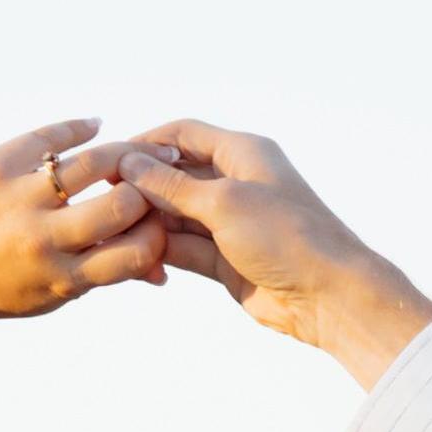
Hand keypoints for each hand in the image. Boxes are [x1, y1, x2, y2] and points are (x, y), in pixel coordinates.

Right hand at [98, 120, 431, 383]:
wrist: (328, 297)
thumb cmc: (287, 237)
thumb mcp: (223, 203)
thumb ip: (172, 185)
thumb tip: (128, 163)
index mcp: (244, 153)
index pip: (184, 134)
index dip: (146, 143)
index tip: (109, 159)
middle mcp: (236, 183)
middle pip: (175, 175)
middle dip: (141, 187)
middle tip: (103, 200)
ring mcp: (230, 223)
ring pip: (175, 215)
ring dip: (148, 223)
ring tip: (114, 232)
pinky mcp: (225, 259)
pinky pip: (183, 248)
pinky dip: (161, 252)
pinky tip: (135, 257)